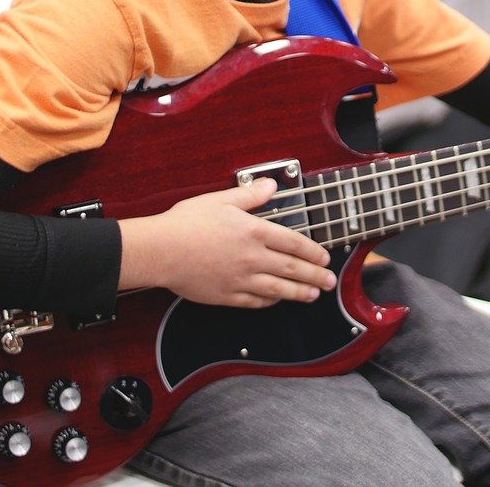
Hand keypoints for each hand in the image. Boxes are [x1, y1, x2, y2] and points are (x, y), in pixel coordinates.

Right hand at [118, 177, 336, 308]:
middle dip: (315, 276)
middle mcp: (252, 257)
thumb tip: (270, 186)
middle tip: (329, 282)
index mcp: (254, 231)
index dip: (312, 252)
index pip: (293, 243)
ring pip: (278, 289)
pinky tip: (277, 301)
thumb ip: (250, 195)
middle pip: (292, 269)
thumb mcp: (221, 200)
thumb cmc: (186, 222)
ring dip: (299, 293)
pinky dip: (270, 302)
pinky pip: (254, 302)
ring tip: (313, 295)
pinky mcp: (226, 295)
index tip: (324, 258)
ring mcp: (240, 279)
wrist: (160, 250)